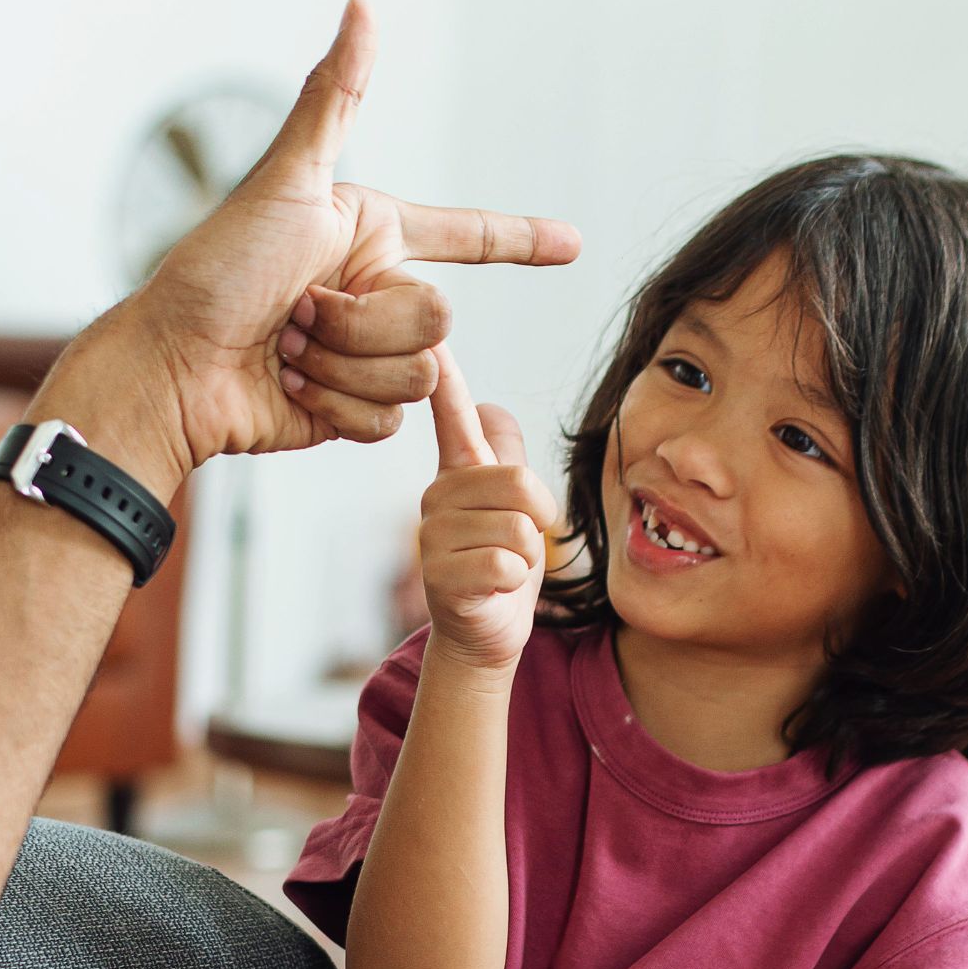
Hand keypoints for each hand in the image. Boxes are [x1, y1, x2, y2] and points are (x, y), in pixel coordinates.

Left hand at [93, 0, 578, 489]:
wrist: (176, 366)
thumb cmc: (217, 269)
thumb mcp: (284, 182)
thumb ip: (332, 101)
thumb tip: (361, 7)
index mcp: (370, 237)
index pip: (464, 235)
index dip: (519, 239)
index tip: (572, 244)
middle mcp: (374, 296)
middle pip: (437, 315)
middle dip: (362, 320)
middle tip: (297, 309)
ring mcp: (366, 357)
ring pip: (417, 373)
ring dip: (341, 363)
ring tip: (286, 346)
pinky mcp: (352, 410)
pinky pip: (388, 419)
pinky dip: (334, 404)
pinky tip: (289, 386)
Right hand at [419, 345, 556, 668]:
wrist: (484, 632)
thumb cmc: (501, 560)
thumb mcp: (512, 505)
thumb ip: (504, 457)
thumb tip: (490, 410)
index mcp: (458, 469)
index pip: (450, 410)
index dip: (445, 375)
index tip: (429, 337)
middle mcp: (437, 494)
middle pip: (520, 482)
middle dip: (538, 519)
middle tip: (516, 542)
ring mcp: (433, 535)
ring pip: (520, 527)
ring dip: (527, 555)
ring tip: (501, 566)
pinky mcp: (441, 575)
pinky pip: (507, 563)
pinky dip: (512, 581)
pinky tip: (490, 589)